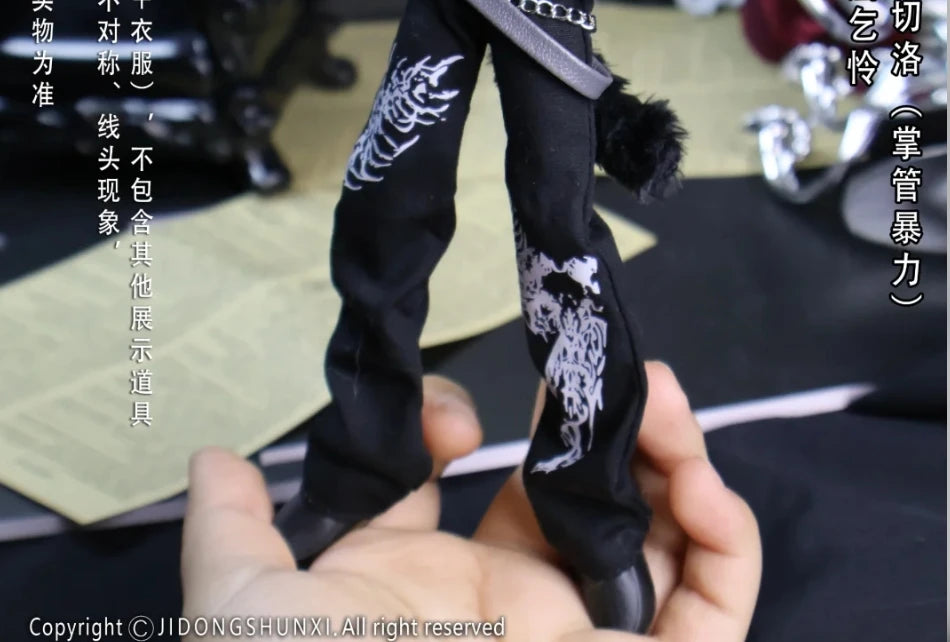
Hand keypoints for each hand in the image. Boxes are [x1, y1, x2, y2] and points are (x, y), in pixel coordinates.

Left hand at [182, 364, 760, 639]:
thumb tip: (214, 457)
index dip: (472, 423)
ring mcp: (590, 639)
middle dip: (614, 420)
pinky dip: (729, 540)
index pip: (482, 480)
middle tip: (620, 370)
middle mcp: (522, 606)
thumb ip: (231, 525)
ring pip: (667, 539)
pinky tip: (701, 481)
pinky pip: (717, 612)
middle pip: (596, 495)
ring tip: (665, 401)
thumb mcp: (248, 605)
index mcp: (438, 582)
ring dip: (679, 459)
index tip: (452, 424)